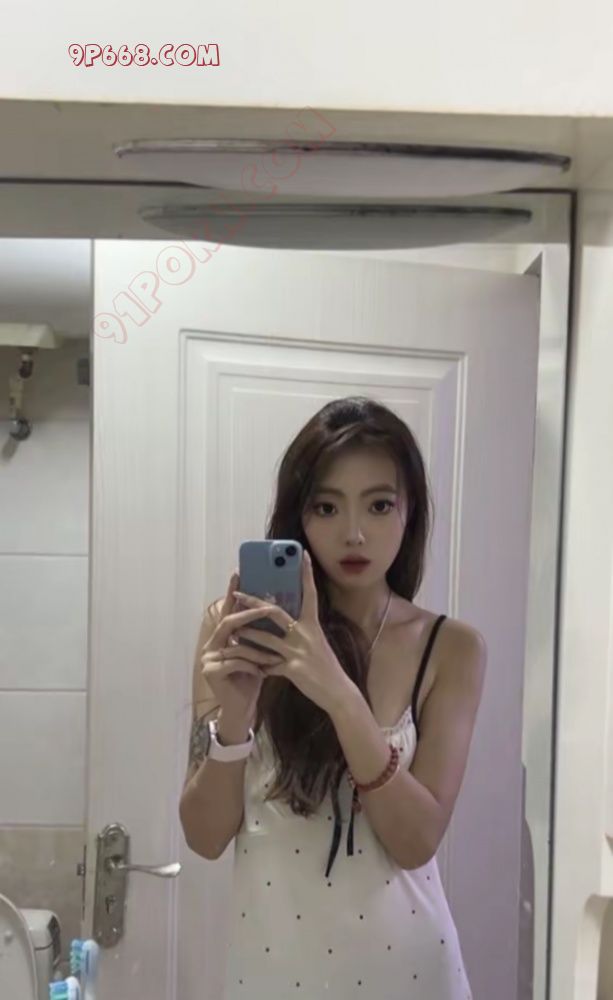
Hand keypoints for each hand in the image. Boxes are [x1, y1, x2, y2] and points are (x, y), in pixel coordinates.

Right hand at [200, 571, 283, 722]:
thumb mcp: (257, 652)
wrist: (243, 708)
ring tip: (276, 657)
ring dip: (259, 652)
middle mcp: (211, 644)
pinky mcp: (211, 673)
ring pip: (236, 645)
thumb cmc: (252, 677)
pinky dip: (252, 667)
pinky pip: (236, 663)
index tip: (239, 572)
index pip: (228, 610)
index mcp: (222, 637)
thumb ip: (257, 633)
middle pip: (228, 622)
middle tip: (268, 608)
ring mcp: (208, 658)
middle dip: (249, 614)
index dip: (233, 592)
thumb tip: (274, 605)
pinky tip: (262, 673)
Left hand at [231, 549, 354, 716]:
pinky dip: (257, 665)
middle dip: (253, 603)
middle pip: (275, 612)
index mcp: (312, 625)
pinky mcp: (293, 669)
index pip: (309, 593)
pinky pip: (268, 664)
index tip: (301, 554)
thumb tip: (283, 619)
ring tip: (233, 631)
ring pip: (265, 638)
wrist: (337, 692)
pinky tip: (247, 665)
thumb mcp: (316, 643)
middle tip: (238, 594)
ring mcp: (298, 651)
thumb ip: (300, 631)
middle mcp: (306, 634)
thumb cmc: (325, 666)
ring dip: (247, 634)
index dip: (306, 573)